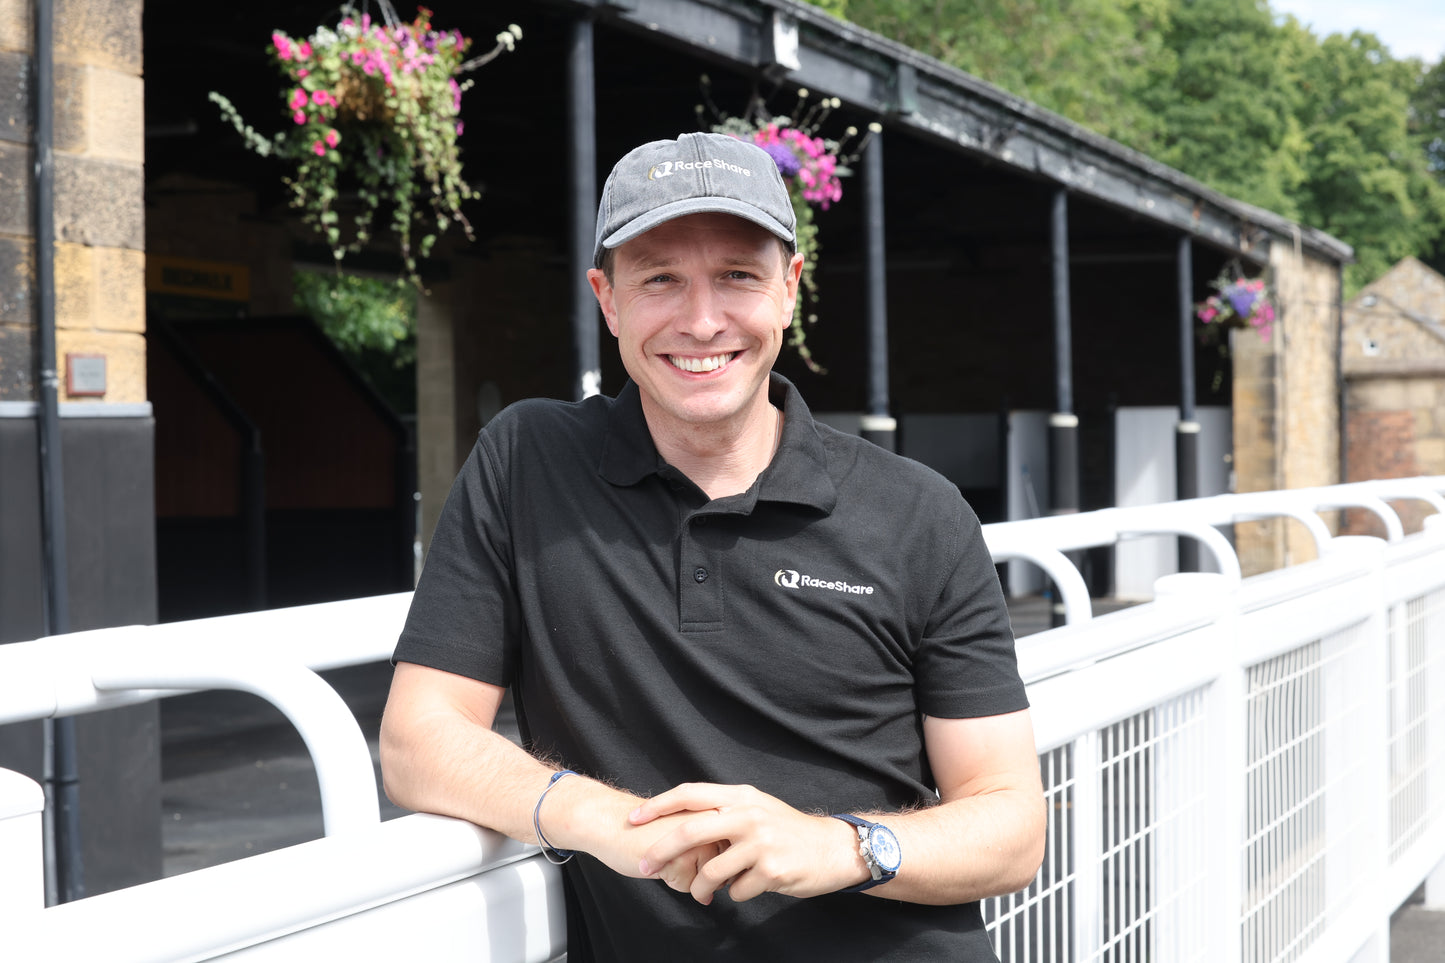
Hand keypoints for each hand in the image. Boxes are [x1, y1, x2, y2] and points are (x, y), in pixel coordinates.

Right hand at [539, 779, 721, 891]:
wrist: (612, 821)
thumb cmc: (649, 828)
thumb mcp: (690, 828)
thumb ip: (715, 842)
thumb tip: (735, 875)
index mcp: (714, 809)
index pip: (730, 855)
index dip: (704, 858)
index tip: (684, 842)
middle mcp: (712, 820)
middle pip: (721, 869)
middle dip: (696, 869)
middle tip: (673, 849)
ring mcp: (701, 836)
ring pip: (707, 880)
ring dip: (684, 876)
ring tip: (664, 854)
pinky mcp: (684, 854)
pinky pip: (689, 887)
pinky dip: (672, 881)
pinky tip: (656, 862)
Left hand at [629, 783, 868, 904]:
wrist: (833, 849)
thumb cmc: (788, 831)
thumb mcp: (757, 808)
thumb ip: (724, 812)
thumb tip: (682, 823)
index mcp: (741, 797)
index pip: (690, 794)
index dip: (658, 805)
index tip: (634, 818)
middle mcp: (748, 815)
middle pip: (689, 831)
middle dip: (660, 851)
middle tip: (644, 867)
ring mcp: (761, 843)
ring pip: (710, 872)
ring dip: (700, 888)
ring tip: (702, 893)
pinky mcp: (771, 871)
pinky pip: (736, 892)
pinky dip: (735, 895)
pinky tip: (747, 888)